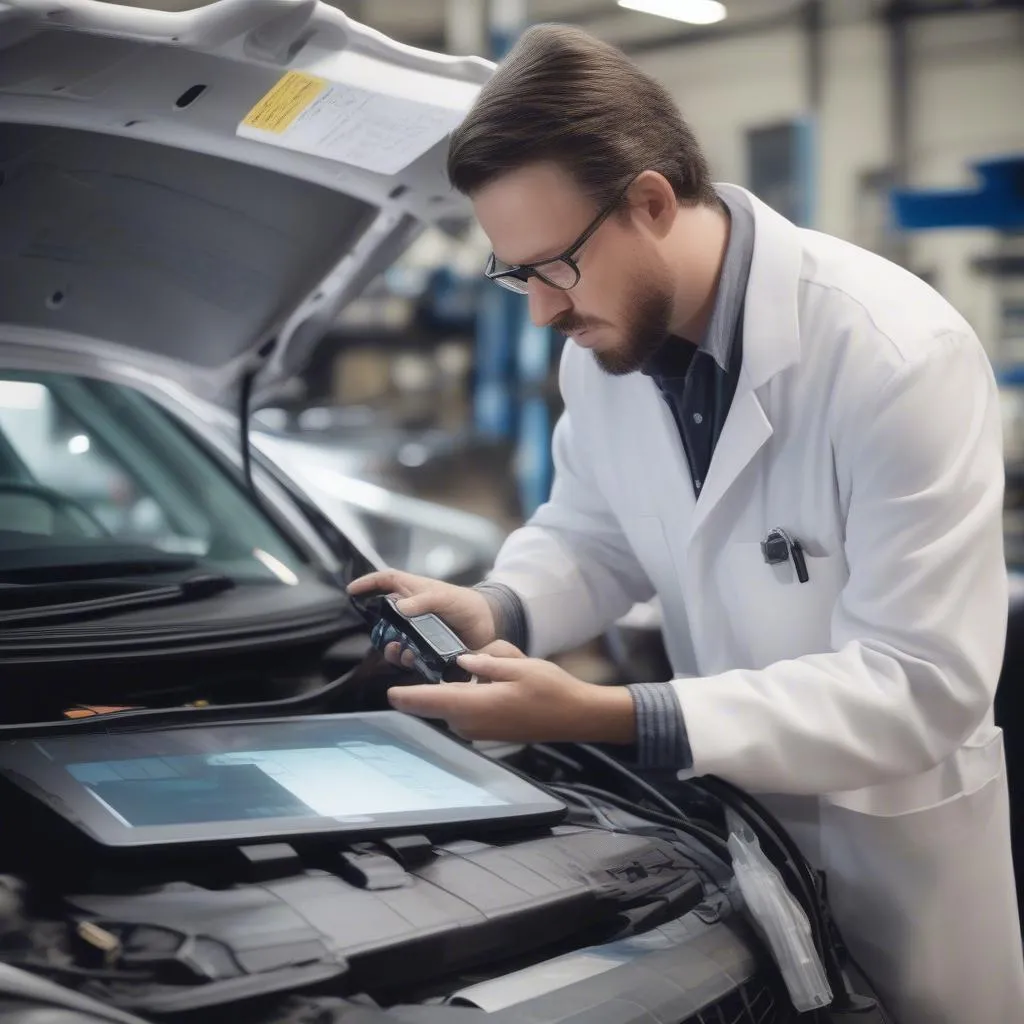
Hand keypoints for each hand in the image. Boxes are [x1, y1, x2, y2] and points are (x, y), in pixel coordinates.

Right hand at [347, 569, 497, 662]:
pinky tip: (411, 660)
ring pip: (394, 642)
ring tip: (397, 651)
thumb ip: (424, 600)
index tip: (351, 591)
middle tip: (380, 636)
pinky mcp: (427, 651)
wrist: (490, 625)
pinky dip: (406, 661)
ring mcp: (418, 633)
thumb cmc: (466, 604)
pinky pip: (409, 658)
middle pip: (384, 619)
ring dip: (391, 648)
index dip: (368, 583)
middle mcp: (412, 613)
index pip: (386, 581)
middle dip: (378, 629)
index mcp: (414, 592)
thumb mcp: (445, 596)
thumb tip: (401, 607)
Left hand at [386, 641, 636, 744]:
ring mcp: (479, 730)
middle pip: (439, 700)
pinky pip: (467, 709)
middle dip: (446, 678)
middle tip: (479, 659)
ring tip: (503, 669)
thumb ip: (485, 663)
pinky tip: (503, 682)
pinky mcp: (487, 731)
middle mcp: (471, 723)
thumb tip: (462, 661)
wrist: (576, 716)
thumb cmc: (551, 691)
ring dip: (464, 686)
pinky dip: (473, 694)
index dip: (405, 697)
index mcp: (474, 705)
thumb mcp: (518, 665)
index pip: (428, 702)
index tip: (389, 691)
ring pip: (454, 702)